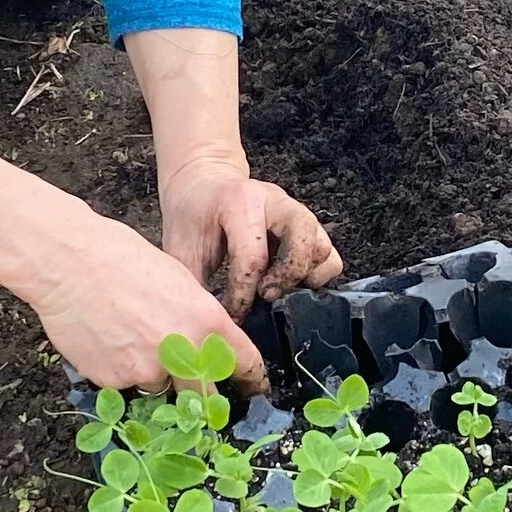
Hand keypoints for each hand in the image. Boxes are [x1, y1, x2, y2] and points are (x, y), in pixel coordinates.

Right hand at [20, 198, 268, 392]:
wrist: (68, 262)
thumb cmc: (121, 258)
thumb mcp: (179, 280)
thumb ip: (199, 318)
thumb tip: (206, 343)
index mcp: (206, 322)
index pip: (244, 364)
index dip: (252, 380)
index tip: (255, 390)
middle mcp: (181, 353)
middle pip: (204, 395)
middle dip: (200, 392)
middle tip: (187, 378)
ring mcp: (145, 371)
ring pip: (160, 388)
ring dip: (154, 375)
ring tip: (129, 338)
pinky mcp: (113, 381)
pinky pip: (125, 385)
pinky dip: (121, 370)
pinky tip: (107, 340)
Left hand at [161, 151, 343, 313]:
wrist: (204, 185)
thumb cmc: (193, 216)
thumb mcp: (182, 246)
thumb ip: (195, 284)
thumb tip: (208, 326)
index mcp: (240, 202)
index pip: (253, 257)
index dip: (243, 295)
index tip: (233, 314)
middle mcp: (275, 201)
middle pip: (304, 238)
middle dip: (286, 277)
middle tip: (265, 294)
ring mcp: (296, 212)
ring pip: (322, 247)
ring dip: (305, 276)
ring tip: (277, 287)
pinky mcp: (308, 226)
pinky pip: (330, 254)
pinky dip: (317, 274)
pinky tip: (291, 283)